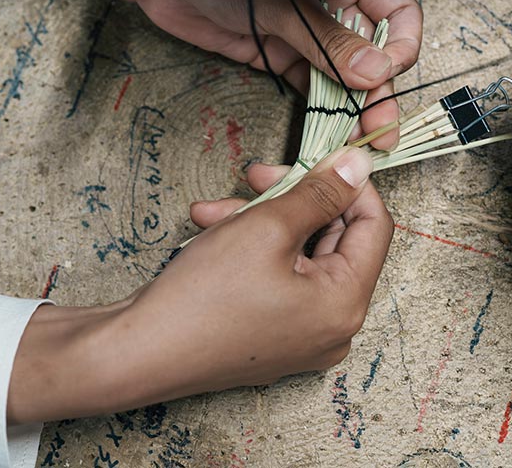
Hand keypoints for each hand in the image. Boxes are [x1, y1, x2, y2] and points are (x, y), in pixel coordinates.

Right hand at [7, 147, 392, 422]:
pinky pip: (278, 280)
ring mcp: (301, 338)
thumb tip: (359, 166)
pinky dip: (251, 251)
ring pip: (299, 256)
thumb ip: (320, 193)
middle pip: (334, 240)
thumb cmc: (202, 297)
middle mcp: (332, 328)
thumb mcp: (266, 227)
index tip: (315, 157)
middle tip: (254, 176)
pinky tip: (210, 232)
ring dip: (261, 221)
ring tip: (214, 209)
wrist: (136, 354)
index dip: (347, 184)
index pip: (374, 226)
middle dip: (290, 200)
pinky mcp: (271, 339)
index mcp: (345, 304)